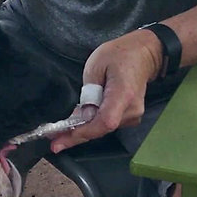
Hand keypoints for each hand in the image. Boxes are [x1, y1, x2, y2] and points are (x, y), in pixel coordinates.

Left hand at [48, 29, 161, 152]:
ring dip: (83, 131)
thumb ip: (88, 93)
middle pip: (102, 129)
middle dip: (77, 135)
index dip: (84, 132)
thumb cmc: (118, 55)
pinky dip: (93, 125)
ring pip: (104, 129)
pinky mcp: (131, 117)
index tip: (62, 138)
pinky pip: (108, 124)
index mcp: (123, 94)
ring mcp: (134, 115)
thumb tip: (81, 116)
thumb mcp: (95, 67)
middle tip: (54, 142)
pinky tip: (78, 124)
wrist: (142, 54)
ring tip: (61, 133)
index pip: (105, 122)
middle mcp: (132, 109)